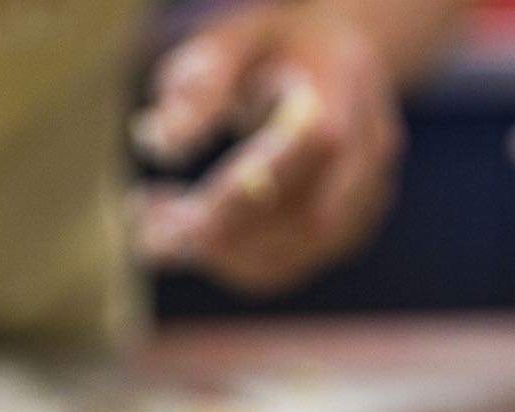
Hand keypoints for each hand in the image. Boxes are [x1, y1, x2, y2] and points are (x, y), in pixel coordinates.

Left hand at [133, 2, 405, 294]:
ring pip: (296, 254)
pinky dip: (233, 264)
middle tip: (144, 229)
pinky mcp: (351, 229)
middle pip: (304, 219)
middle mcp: (369, 152)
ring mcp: (368, 196)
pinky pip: (289, 266)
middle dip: (217, 236)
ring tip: (156, 228)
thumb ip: (199, 85)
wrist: (338, 57)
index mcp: (344, 93)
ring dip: (217, 256)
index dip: (230, 195)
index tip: (152, 204)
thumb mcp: (232, 41)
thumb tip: (159, 146)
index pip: (302, 156)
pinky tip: (192, 237)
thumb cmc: (274, 46)